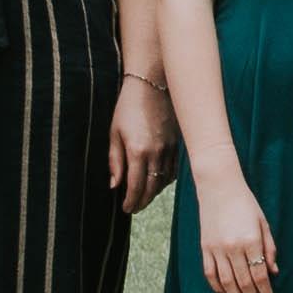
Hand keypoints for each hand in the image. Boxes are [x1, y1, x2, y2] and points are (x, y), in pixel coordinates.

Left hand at [106, 66, 177, 212]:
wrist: (153, 84)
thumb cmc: (128, 106)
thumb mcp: (115, 132)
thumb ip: (115, 161)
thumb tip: (115, 185)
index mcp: (137, 151)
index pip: (136, 187)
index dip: (130, 202)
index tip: (125, 208)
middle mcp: (156, 153)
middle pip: (152, 189)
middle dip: (142, 202)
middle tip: (133, 208)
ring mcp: (170, 149)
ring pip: (164, 181)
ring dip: (154, 192)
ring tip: (144, 196)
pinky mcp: (178, 144)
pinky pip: (174, 170)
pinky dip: (166, 180)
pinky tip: (158, 181)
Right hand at [200, 181, 281, 292]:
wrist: (218, 186)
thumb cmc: (246, 203)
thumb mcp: (263, 223)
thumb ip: (269, 248)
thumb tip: (273, 273)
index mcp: (250, 241)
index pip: (260, 276)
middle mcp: (232, 248)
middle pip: (245, 283)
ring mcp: (216, 249)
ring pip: (227, 283)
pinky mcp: (205, 248)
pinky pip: (210, 274)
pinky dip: (218, 288)